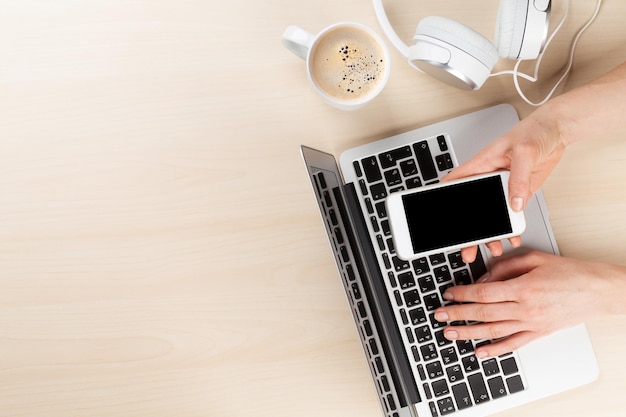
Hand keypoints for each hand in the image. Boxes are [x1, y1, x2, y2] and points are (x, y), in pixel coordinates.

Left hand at [433, 251, 625, 357]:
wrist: (598, 290)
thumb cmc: (569, 273)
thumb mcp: (535, 259)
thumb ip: (506, 267)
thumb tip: (483, 276)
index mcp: (523, 287)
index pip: (483, 293)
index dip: (462, 294)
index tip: (449, 293)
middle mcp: (526, 308)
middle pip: (483, 313)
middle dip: (457, 314)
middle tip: (440, 315)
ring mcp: (532, 324)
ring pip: (493, 331)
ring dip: (468, 333)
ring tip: (450, 333)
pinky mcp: (539, 333)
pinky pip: (513, 344)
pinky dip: (495, 350)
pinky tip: (479, 352)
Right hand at [443, 109, 567, 262]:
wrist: (557, 132)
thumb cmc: (535, 131)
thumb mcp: (524, 152)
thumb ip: (517, 179)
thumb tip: (513, 204)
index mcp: (480, 165)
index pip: (453, 183)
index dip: (442, 198)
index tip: (439, 216)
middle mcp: (488, 178)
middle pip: (469, 207)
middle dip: (466, 229)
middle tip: (466, 247)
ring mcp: (502, 188)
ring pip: (489, 215)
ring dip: (489, 234)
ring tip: (491, 247)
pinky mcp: (518, 193)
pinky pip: (510, 215)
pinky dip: (510, 229)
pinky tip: (512, 237)